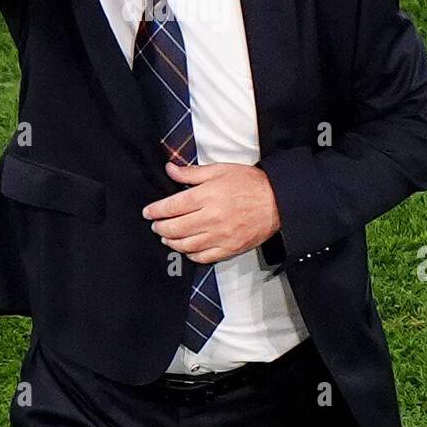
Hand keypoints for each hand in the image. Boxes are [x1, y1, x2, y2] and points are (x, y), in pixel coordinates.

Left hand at [141, 162, 281, 263]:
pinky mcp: (229, 248)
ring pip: (186, 245)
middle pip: (175, 228)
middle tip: (156, 225)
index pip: (172, 207)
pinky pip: (203, 257)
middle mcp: (211, 218)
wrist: (278, 202)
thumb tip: (170, 169)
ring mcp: (220, 236)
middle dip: (160, 227)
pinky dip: (190, 254)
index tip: (148, 212)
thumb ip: (192, 173)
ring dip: (171, 242)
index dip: (156, 211)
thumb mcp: (220, 170)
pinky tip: (186, 248)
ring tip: (167, 237)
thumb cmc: (250, 183)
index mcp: (207, 196)